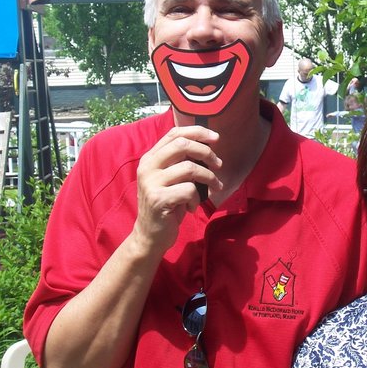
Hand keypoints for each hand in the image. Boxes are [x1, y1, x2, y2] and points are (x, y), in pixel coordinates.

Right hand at [132, 125, 222, 253]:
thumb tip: (208, 146)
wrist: (150, 235)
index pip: (174, 134)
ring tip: (214, 187)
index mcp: (150, 158)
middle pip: (182, 145)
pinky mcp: (158, 199)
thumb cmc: (167, 204)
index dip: (197, 132)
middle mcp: (147, 167)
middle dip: (206, 152)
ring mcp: (151, 183)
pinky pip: (189, 190)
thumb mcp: (171, 179)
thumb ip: (181, 162)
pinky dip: (197, 199)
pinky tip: (191, 207)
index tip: (215, 138)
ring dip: (209, 178)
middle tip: (219, 165)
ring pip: (190, 168)